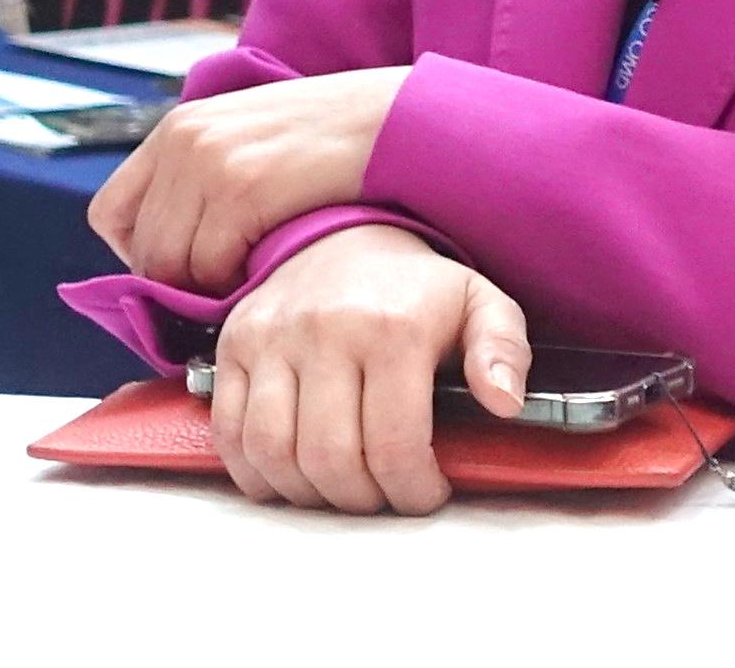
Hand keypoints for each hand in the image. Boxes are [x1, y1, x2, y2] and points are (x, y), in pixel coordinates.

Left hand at [89, 66, 406, 291]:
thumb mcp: (246, 146)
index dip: (141, 254)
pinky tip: (269, 271)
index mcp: (176, 129)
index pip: (110, 215)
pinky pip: (210, 266)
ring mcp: (208, 161)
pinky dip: (235, 285)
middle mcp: (182, 140)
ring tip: (250, 281)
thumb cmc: (326, 146)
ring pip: (170, 265)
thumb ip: (202, 184)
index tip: (183, 271)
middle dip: (178, 284)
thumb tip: (168, 261)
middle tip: (223, 294)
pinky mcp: (240, 187)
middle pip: (143, 251)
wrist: (390, 121)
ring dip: (208, 289)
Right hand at [210, 223, 527, 513]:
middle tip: (383, 494)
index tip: (425, 492)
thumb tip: (504, 403)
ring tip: (339, 486)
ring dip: (308, 492)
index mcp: (390, 328)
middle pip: (330, 458)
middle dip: (362, 500)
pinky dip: (254, 470)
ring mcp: (269, 337)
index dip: (412, 491)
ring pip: (273, 451)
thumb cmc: (416, 287)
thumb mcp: (481, 303)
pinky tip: (289, 473)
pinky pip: (229, 430)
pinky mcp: (232, 345)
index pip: (393, 445)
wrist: (342, 234)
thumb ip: (503, 351)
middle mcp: (323, 330)